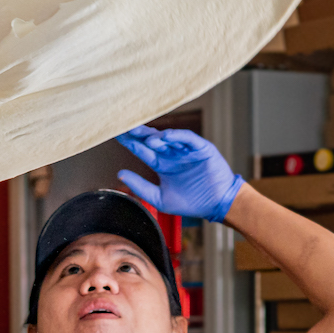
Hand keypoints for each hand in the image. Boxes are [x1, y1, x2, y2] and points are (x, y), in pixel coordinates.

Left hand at [116, 126, 243, 221]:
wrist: (217, 205)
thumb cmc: (191, 203)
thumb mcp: (160, 198)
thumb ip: (141, 186)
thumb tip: (120, 174)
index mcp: (162, 165)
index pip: (142, 150)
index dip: (130, 143)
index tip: (116, 135)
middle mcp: (172, 154)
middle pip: (152, 140)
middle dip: (140, 134)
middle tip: (125, 127)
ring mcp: (186, 150)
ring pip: (168, 138)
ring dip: (157, 136)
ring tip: (145, 137)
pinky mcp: (201, 148)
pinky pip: (187, 139)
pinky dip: (177, 136)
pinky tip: (166, 136)